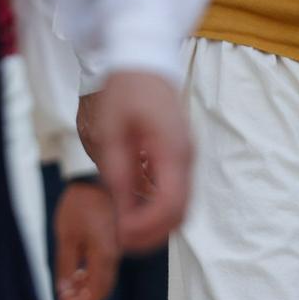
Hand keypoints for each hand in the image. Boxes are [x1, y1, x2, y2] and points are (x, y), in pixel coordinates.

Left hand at [53, 179, 121, 299]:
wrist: (97, 178)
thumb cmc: (81, 201)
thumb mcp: (66, 235)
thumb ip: (66, 265)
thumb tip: (65, 292)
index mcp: (105, 251)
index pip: (96, 289)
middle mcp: (118, 253)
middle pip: (103, 288)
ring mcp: (120, 247)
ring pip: (106, 278)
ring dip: (88, 292)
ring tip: (70, 298)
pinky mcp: (118, 242)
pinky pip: (107, 266)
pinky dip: (93, 278)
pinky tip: (81, 278)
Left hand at [76, 71, 193, 253]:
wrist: (144, 59)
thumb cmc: (126, 89)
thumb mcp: (112, 132)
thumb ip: (118, 174)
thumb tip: (121, 213)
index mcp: (172, 150)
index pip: (169, 205)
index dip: (146, 227)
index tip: (121, 235)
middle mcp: (186, 158)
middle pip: (180, 214)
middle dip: (152, 234)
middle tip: (122, 241)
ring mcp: (186, 159)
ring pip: (180, 209)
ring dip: (156, 226)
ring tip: (126, 230)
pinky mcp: (180, 159)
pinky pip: (176, 195)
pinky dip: (159, 211)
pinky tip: (134, 212)